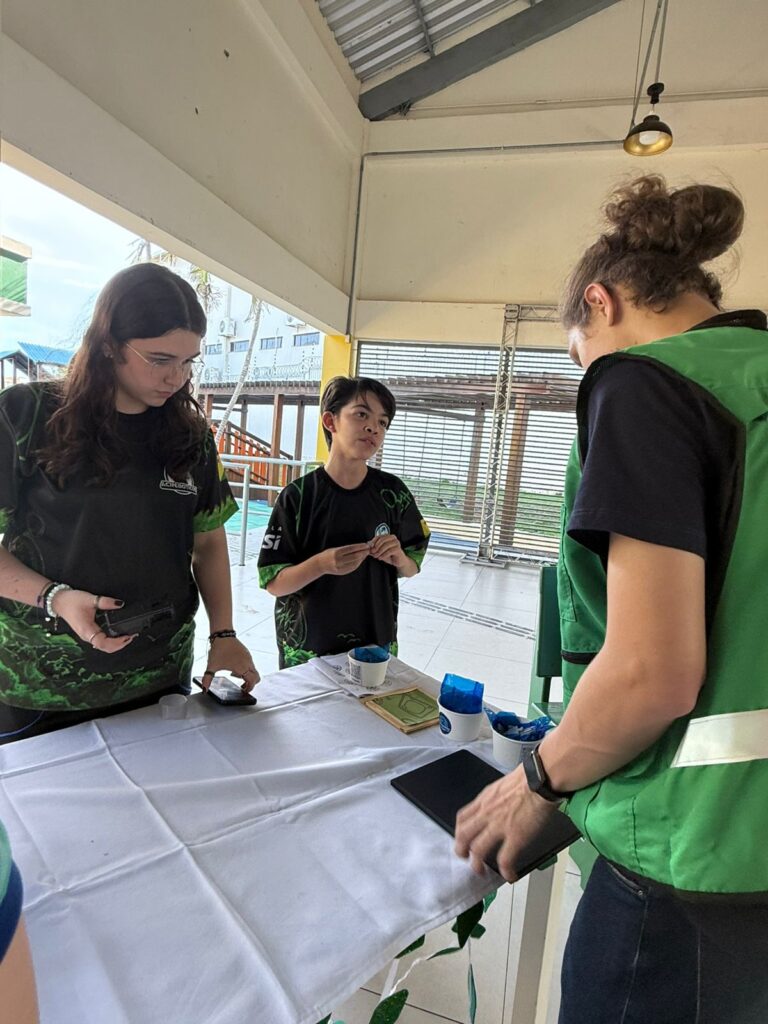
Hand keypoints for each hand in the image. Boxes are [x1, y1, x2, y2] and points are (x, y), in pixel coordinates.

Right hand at [52, 590, 135, 654]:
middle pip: (106, 648)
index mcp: (87, 631)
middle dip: (120, 644)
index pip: (103, 644)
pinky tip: (119, 633)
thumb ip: (106, 602)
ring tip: (128, 635)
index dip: (117, 643)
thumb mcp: (90, 599)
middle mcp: (87, 636)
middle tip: (132, 635)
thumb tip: (120, 604)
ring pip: (104, 646)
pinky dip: (112, 640)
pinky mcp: (89, 632)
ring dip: (117, 643)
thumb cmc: (71, 601)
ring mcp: (88, 636)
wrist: (59, 601)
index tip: (127, 636)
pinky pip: (102, 641)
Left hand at [202, 637, 259, 691]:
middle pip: (256, 677)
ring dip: (247, 676)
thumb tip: (204, 690)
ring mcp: (248, 657)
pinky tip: (234, 667)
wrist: (222, 635)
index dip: (250, 688)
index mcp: (242, 668)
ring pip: (253, 670)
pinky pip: (250, 664)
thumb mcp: (211, 666)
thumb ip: (207, 679)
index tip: (244, 691)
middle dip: (251, 683)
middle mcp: (248, 663)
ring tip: (234, 674)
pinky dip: (246, 669)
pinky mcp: (247, 653)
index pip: (252, 681)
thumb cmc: (218, 650)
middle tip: (242, 686)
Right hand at [317, 543, 370, 575]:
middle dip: (363, 552)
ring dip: (362, 558)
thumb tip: (359, 547)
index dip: (360, 547)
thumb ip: (346, 549)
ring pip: (355, 563)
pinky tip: (360, 560)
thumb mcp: (335, 548)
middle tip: (368, 549)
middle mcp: (338, 560)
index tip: (366, 545)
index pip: (352, 548)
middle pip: (355, 556)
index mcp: (336, 552)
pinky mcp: (342, 572)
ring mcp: (340, 567)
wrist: (320, 564)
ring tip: (365, 554)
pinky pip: (353, 568)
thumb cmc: (328, 554)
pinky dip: (358, 563)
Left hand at [368, 534, 406, 567]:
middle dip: (376, 546)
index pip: (379, 536)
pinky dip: (384, 555)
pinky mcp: (398, 549)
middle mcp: (393, 538)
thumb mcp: (380, 551)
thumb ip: (374, 548)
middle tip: (372, 552)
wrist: (398, 561)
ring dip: (379, 551)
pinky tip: (380, 558)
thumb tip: (367, 544)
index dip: (373, 541)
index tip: (370, 547)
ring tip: (376, 556)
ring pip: (386, 545)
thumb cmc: (389, 555)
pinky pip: (390, 551)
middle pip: (382, 539)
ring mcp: (396, 543)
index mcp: (388, 536)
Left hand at [454, 765, 558, 881]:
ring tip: (481, 871)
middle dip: (461, 850)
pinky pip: (505, 860)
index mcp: (484, 801)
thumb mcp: (502, 787)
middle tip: (466, 858)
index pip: (462, 818)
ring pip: (477, 850)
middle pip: (463, 836)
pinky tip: (509, 875)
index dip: (459, 832)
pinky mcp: (515, 837)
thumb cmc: (528, 780)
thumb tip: (497, 807)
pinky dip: (505, 871)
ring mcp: (499, 826)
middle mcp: (487, 814)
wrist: (540, 780)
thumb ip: (495, 800)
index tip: (462, 839)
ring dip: (477, 864)